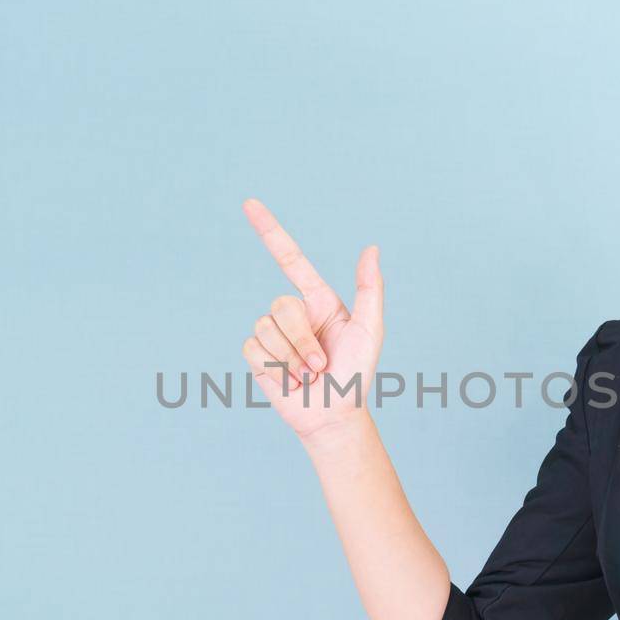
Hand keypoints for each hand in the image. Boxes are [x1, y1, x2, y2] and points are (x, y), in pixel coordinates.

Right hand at [239, 198, 383, 441]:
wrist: (334, 415)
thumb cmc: (356, 374)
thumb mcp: (371, 329)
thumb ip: (370, 289)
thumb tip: (371, 248)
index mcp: (319, 300)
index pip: (289, 259)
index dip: (269, 231)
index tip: (248, 203)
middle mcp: (294, 313)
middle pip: (281, 306)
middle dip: (303, 340)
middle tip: (322, 365)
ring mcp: (274, 334)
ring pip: (266, 328)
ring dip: (292, 358)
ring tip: (309, 376)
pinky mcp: (257, 356)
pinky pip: (253, 348)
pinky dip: (275, 367)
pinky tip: (290, 381)